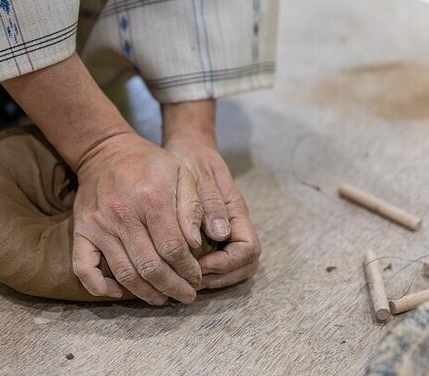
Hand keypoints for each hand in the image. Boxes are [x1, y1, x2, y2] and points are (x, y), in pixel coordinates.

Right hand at [72, 132, 204, 304]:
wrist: (106, 151)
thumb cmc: (150, 163)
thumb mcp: (182, 172)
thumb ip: (194, 206)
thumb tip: (196, 243)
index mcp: (152, 199)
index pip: (173, 249)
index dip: (189, 270)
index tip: (197, 277)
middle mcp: (123, 215)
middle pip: (151, 267)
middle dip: (173, 287)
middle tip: (186, 296)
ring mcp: (99, 226)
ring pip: (124, 273)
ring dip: (146, 293)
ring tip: (163, 299)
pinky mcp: (81, 231)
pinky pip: (83, 268)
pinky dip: (99, 287)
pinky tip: (118, 292)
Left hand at [162, 100, 260, 289]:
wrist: (185, 150)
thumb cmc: (191, 161)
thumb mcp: (199, 177)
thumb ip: (210, 204)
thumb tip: (221, 234)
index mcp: (237, 212)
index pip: (249, 250)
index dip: (226, 263)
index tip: (199, 264)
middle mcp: (235, 226)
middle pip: (246, 266)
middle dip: (221, 277)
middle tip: (190, 278)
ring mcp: (225, 234)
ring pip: (233, 269)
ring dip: (212, 278)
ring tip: (184, 277)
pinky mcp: (211, 238)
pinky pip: (217, 263)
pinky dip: (203, 272)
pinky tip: (179, 268)